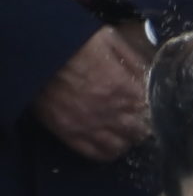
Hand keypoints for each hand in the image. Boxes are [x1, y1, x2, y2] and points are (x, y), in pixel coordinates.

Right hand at [31, 28, 148, 162]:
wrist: (34, 50)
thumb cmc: (73, 41)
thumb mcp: (109, 40)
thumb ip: (135, 61)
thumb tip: (154, 77)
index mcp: (124, 88)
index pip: (154, 112)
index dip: (156, 110)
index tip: (153, 107)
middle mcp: (111, 112)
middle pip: (141, 132)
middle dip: (143, 126)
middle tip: (139, 119)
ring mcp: (90, 126)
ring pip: (122, 147)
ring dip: (127, 139)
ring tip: (124, 130)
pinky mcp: (71, 134)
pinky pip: (98, 154)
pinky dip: (109, 151)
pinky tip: (110, 141)